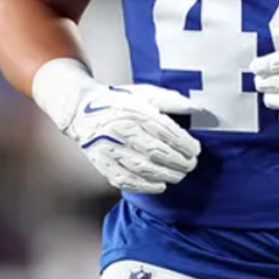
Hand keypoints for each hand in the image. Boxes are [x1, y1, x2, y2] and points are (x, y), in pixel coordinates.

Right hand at [66, 83, 201, 193]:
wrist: (80, 110)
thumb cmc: (119, 101)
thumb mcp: (146, 93)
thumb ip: (172, 100)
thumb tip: (197, 108)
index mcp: (136, 111)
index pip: (166, 131)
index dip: (184, 144)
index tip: (196, 150)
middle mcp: (122, 130)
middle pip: (156, 151)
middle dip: (178, 162)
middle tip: (191, 165)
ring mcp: (110, 148)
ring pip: (142, 167)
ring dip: (165, 175)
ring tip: (179, 176)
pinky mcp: (101, 162)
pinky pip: (124, 179)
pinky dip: (144, 186)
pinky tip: (159, 186)